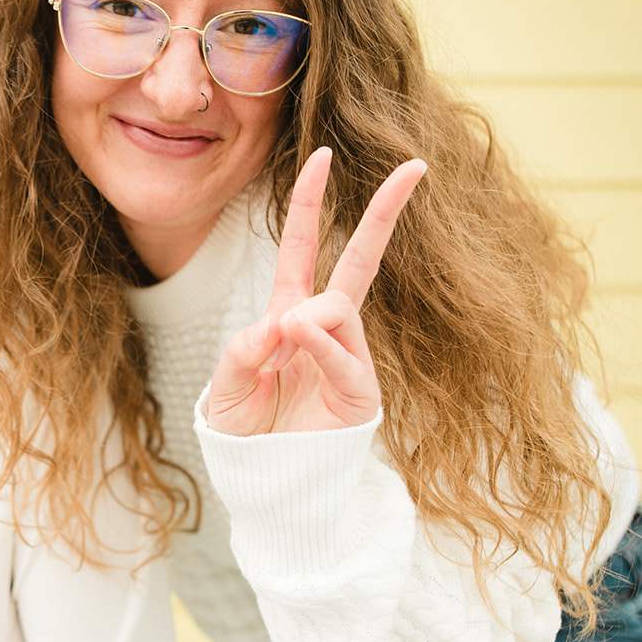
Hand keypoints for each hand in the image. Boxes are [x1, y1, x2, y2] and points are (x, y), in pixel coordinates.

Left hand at [208, 147, 424, 435]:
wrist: (264, 485)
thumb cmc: (245, 434)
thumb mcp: (226, 387)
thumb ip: (243, 351)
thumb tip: (281, 323)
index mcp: (288, 315)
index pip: (303, 248)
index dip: (310, 202)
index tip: (324, 155)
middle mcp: (324, 329)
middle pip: (360, 259)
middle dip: (385, 212)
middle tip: (415, 165)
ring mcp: (348, 357)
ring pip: (338, 307)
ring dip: (308, 317)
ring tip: (284, 344)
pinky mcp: (360, 392)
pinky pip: (343, 353)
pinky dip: (320, 344)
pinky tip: (299, 342)